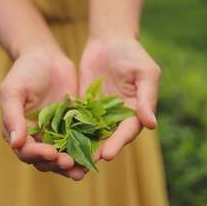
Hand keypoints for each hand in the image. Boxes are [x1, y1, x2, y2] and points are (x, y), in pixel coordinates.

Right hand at [0, 50, 86, 180]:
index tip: (52, 153)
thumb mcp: (13, 91)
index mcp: (18, 131)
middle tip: (70, 164)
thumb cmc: (24, 71)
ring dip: (71, 166)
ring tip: (82, 170)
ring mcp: (55, 134)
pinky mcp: (72, 128)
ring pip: (62, 157)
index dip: (38, 154)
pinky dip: (84, 152)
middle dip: (56, 164)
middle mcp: (36, 137)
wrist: (46, 56)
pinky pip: (78, 144)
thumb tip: (15, 143)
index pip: (26, 151)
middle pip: (44, 160)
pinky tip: (95, 155)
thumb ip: (12, 116)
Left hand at [79, 37, 160, 160]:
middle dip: (96, 152)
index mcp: (135, 114)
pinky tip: (55, 142)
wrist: (110, 41)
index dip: (117, 144)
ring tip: (68, 161)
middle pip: (107, 140)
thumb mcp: (145, 73)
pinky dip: (67, 133)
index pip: (126, 133)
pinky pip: (74, 123)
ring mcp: (98, 116)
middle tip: (84, 164)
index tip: (107, 155)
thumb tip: (151, 125)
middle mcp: (117, 119)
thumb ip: (147, 98)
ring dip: (80, 148)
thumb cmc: (133, 54)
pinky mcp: (82, 109)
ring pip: (90, 136)